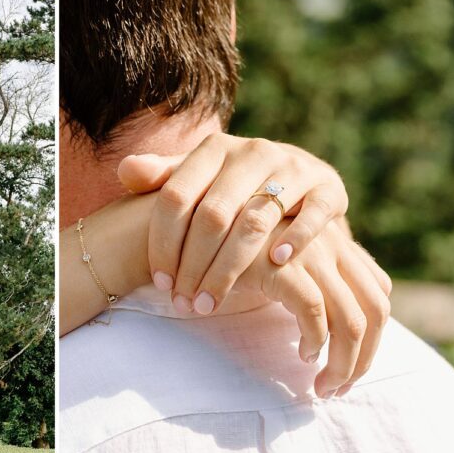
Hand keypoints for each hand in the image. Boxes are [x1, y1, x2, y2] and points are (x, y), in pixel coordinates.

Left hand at [118, 133, 349, 308]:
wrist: (297, 173)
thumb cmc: (231, 185)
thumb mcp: (195, 177)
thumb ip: (161, 176)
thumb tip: (126, 171)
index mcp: (213, 149)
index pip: (176, 196)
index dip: (162, 243)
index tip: (159, 282)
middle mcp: (252, 152)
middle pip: (212, 214)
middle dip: (194, 265)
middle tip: (184, 303)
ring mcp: (292, 165)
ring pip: (255, 220)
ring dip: (230, 267)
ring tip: (212, 302)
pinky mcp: (327, 185)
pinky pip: (312, 212)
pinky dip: (296, 238)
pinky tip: (276, 263)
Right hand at [231, 219, 390, 397]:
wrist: (186, 232)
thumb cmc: (227, 254)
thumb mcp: (277, 264)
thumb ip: (307, 281)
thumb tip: (333, 334)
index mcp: (333, 240)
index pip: (379, 290)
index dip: (375, 334)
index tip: (351, 365)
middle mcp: (329, 242)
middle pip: (376, 308)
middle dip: (365, 358)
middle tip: (340, 388)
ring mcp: (309, 253)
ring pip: (352, 319)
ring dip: (344, 363)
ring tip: (323, 386)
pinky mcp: (281, 267)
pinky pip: (314, 313)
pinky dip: (315, 342)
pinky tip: (303, 355)